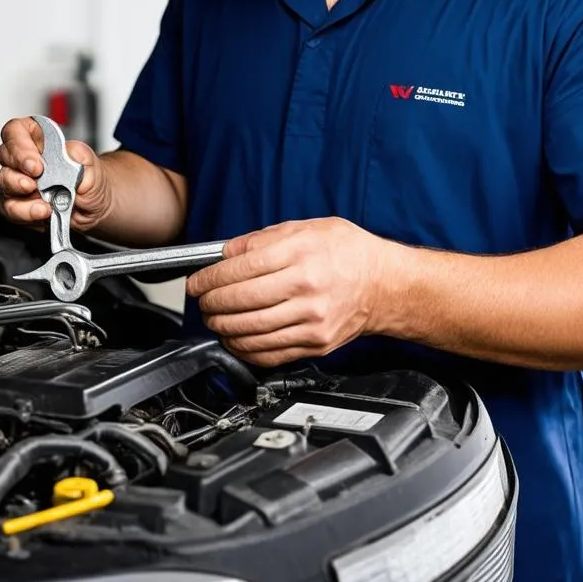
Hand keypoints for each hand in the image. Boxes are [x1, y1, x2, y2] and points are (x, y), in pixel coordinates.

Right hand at [0, 117, 111, 232]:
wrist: (96, 206)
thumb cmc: (91, 179)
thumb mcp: (91, 163)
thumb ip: (77, 155)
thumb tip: (64, 155)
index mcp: (41, 139)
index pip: (16, 130)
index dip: (20, 144)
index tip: (36, 163)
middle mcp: (25, 159)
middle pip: (5, 155)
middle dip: (18, 169)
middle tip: (36, 180)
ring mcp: (19, 182)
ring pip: (4, 182)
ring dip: (20, 191)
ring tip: (43, 201)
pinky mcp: (18, 205)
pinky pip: (10, 208)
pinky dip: (25, 212)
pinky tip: (42, 212)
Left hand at [185, 217, 389, 366]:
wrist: (385, 285)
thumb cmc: (349, 252)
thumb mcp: (307, 228)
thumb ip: (263, 239)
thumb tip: (226, 253)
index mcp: (302, 254)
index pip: (241, 268)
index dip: (210, 277)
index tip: (197, 282)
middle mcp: (307, 288)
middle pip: (242, 301)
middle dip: (211, 303)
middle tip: (202, 300)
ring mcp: (311, 320)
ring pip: (251, 330)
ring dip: (222, 327)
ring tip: (213, 318)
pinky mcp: (315, 343)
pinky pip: (269, 353)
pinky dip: (243, 348)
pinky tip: (234, 338)